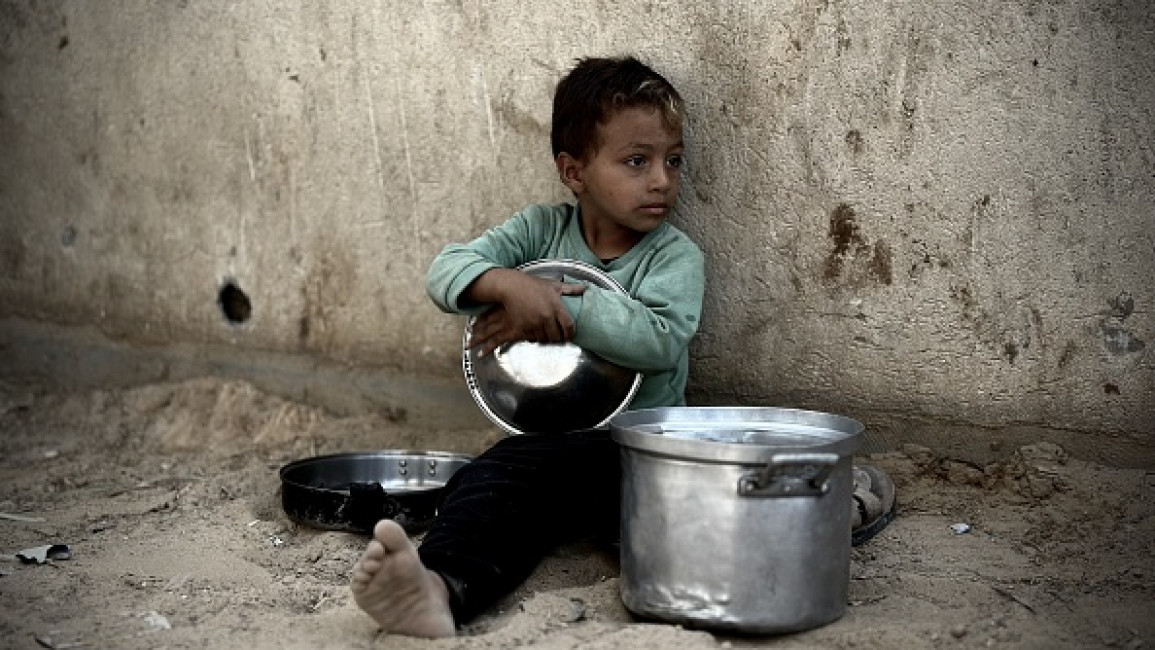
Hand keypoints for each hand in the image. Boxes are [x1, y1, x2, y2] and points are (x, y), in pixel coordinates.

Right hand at [467, 272, 585, 355]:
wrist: (510, 287)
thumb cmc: (532, 285)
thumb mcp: (553, 285)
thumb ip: (570, 289)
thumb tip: (585, 287)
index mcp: (556, 306)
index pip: (568, 325)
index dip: (571, 334)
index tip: (570, 335)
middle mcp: (546, 316)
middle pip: (557, 336)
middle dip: (559, 338)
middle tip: (558, 337)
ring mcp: (534, 322)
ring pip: (544, 339)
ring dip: (547, 338)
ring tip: (547, 334)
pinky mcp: (523, 326)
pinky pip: (532, 338)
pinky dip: (535, 337)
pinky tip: (536, 332)